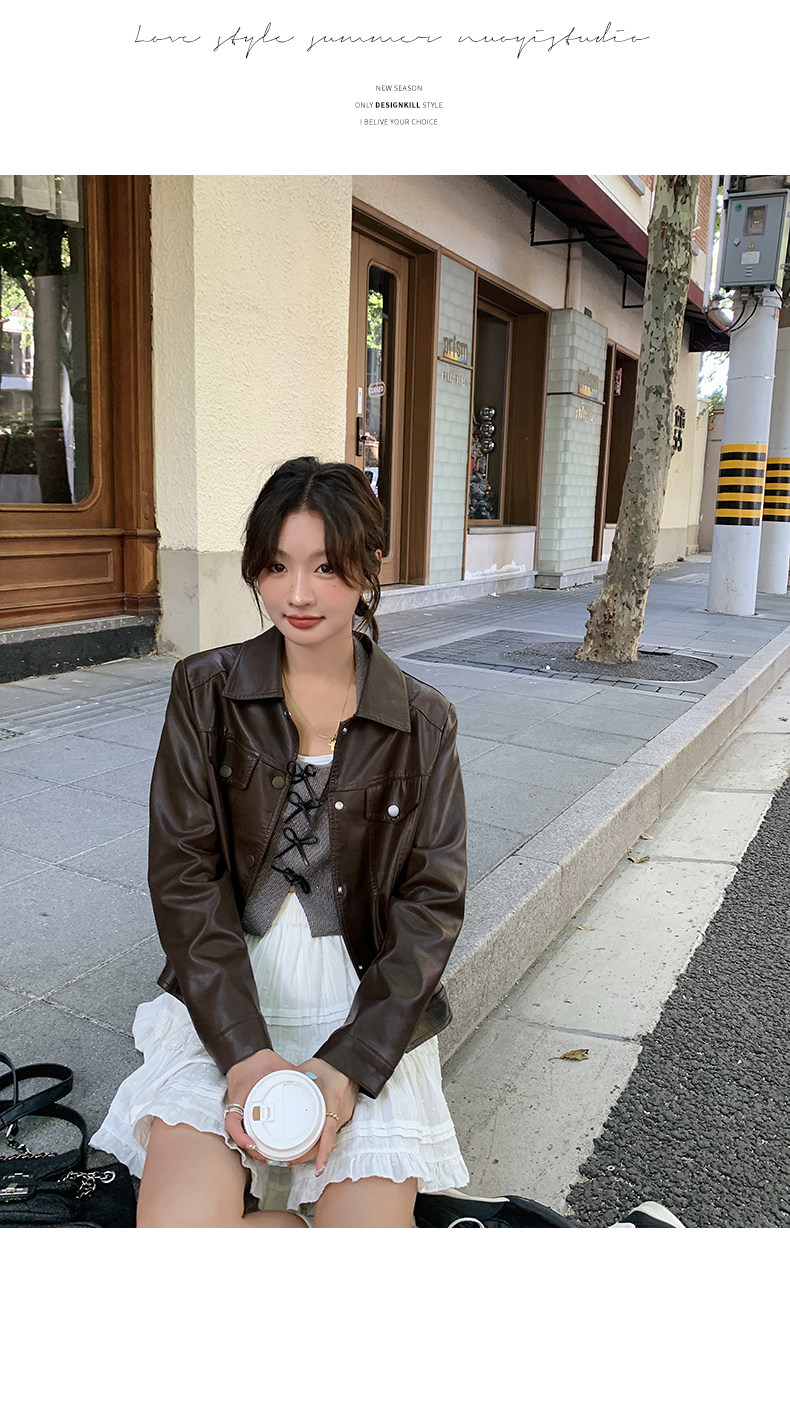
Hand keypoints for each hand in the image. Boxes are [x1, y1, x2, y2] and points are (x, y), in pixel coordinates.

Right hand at [224, 1048, 296, 1159]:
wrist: (246, 1056)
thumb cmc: (259, 1060)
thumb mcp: (276, 1064)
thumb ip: (291, 1072)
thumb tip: (310, 1079)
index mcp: (242, 1095)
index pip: (232, 1120)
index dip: (241, 1136)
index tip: (252, 1145)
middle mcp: (237, 1106)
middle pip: (237, 1134)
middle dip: (251, 1149)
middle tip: (266, 1157)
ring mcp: (239, 1110)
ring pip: (241, 1133)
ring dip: (251, 1147)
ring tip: (267, 1156)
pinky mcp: (244, 1112)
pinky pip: (245, 1128)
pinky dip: (252, 1138)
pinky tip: (264, 1145)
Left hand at [296, 1057, 358, 1174]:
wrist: (349, 1063)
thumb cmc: (330, 1066)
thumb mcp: (308, 1069)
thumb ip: (292, 1077)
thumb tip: (272, 1081)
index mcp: (332, 1102)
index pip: (328, 1132)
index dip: (323, 1151)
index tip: (318, 1167)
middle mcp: (340, 1114)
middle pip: (325, 1142)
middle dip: (310, 1156)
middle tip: (291, 1161)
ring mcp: (343, 1116)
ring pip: (328, 1139)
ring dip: (314, 1149)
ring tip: (295, 1156)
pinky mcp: (342, 1116)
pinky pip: (331, 1132)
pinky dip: (320, 1140)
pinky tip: (308, 1143)